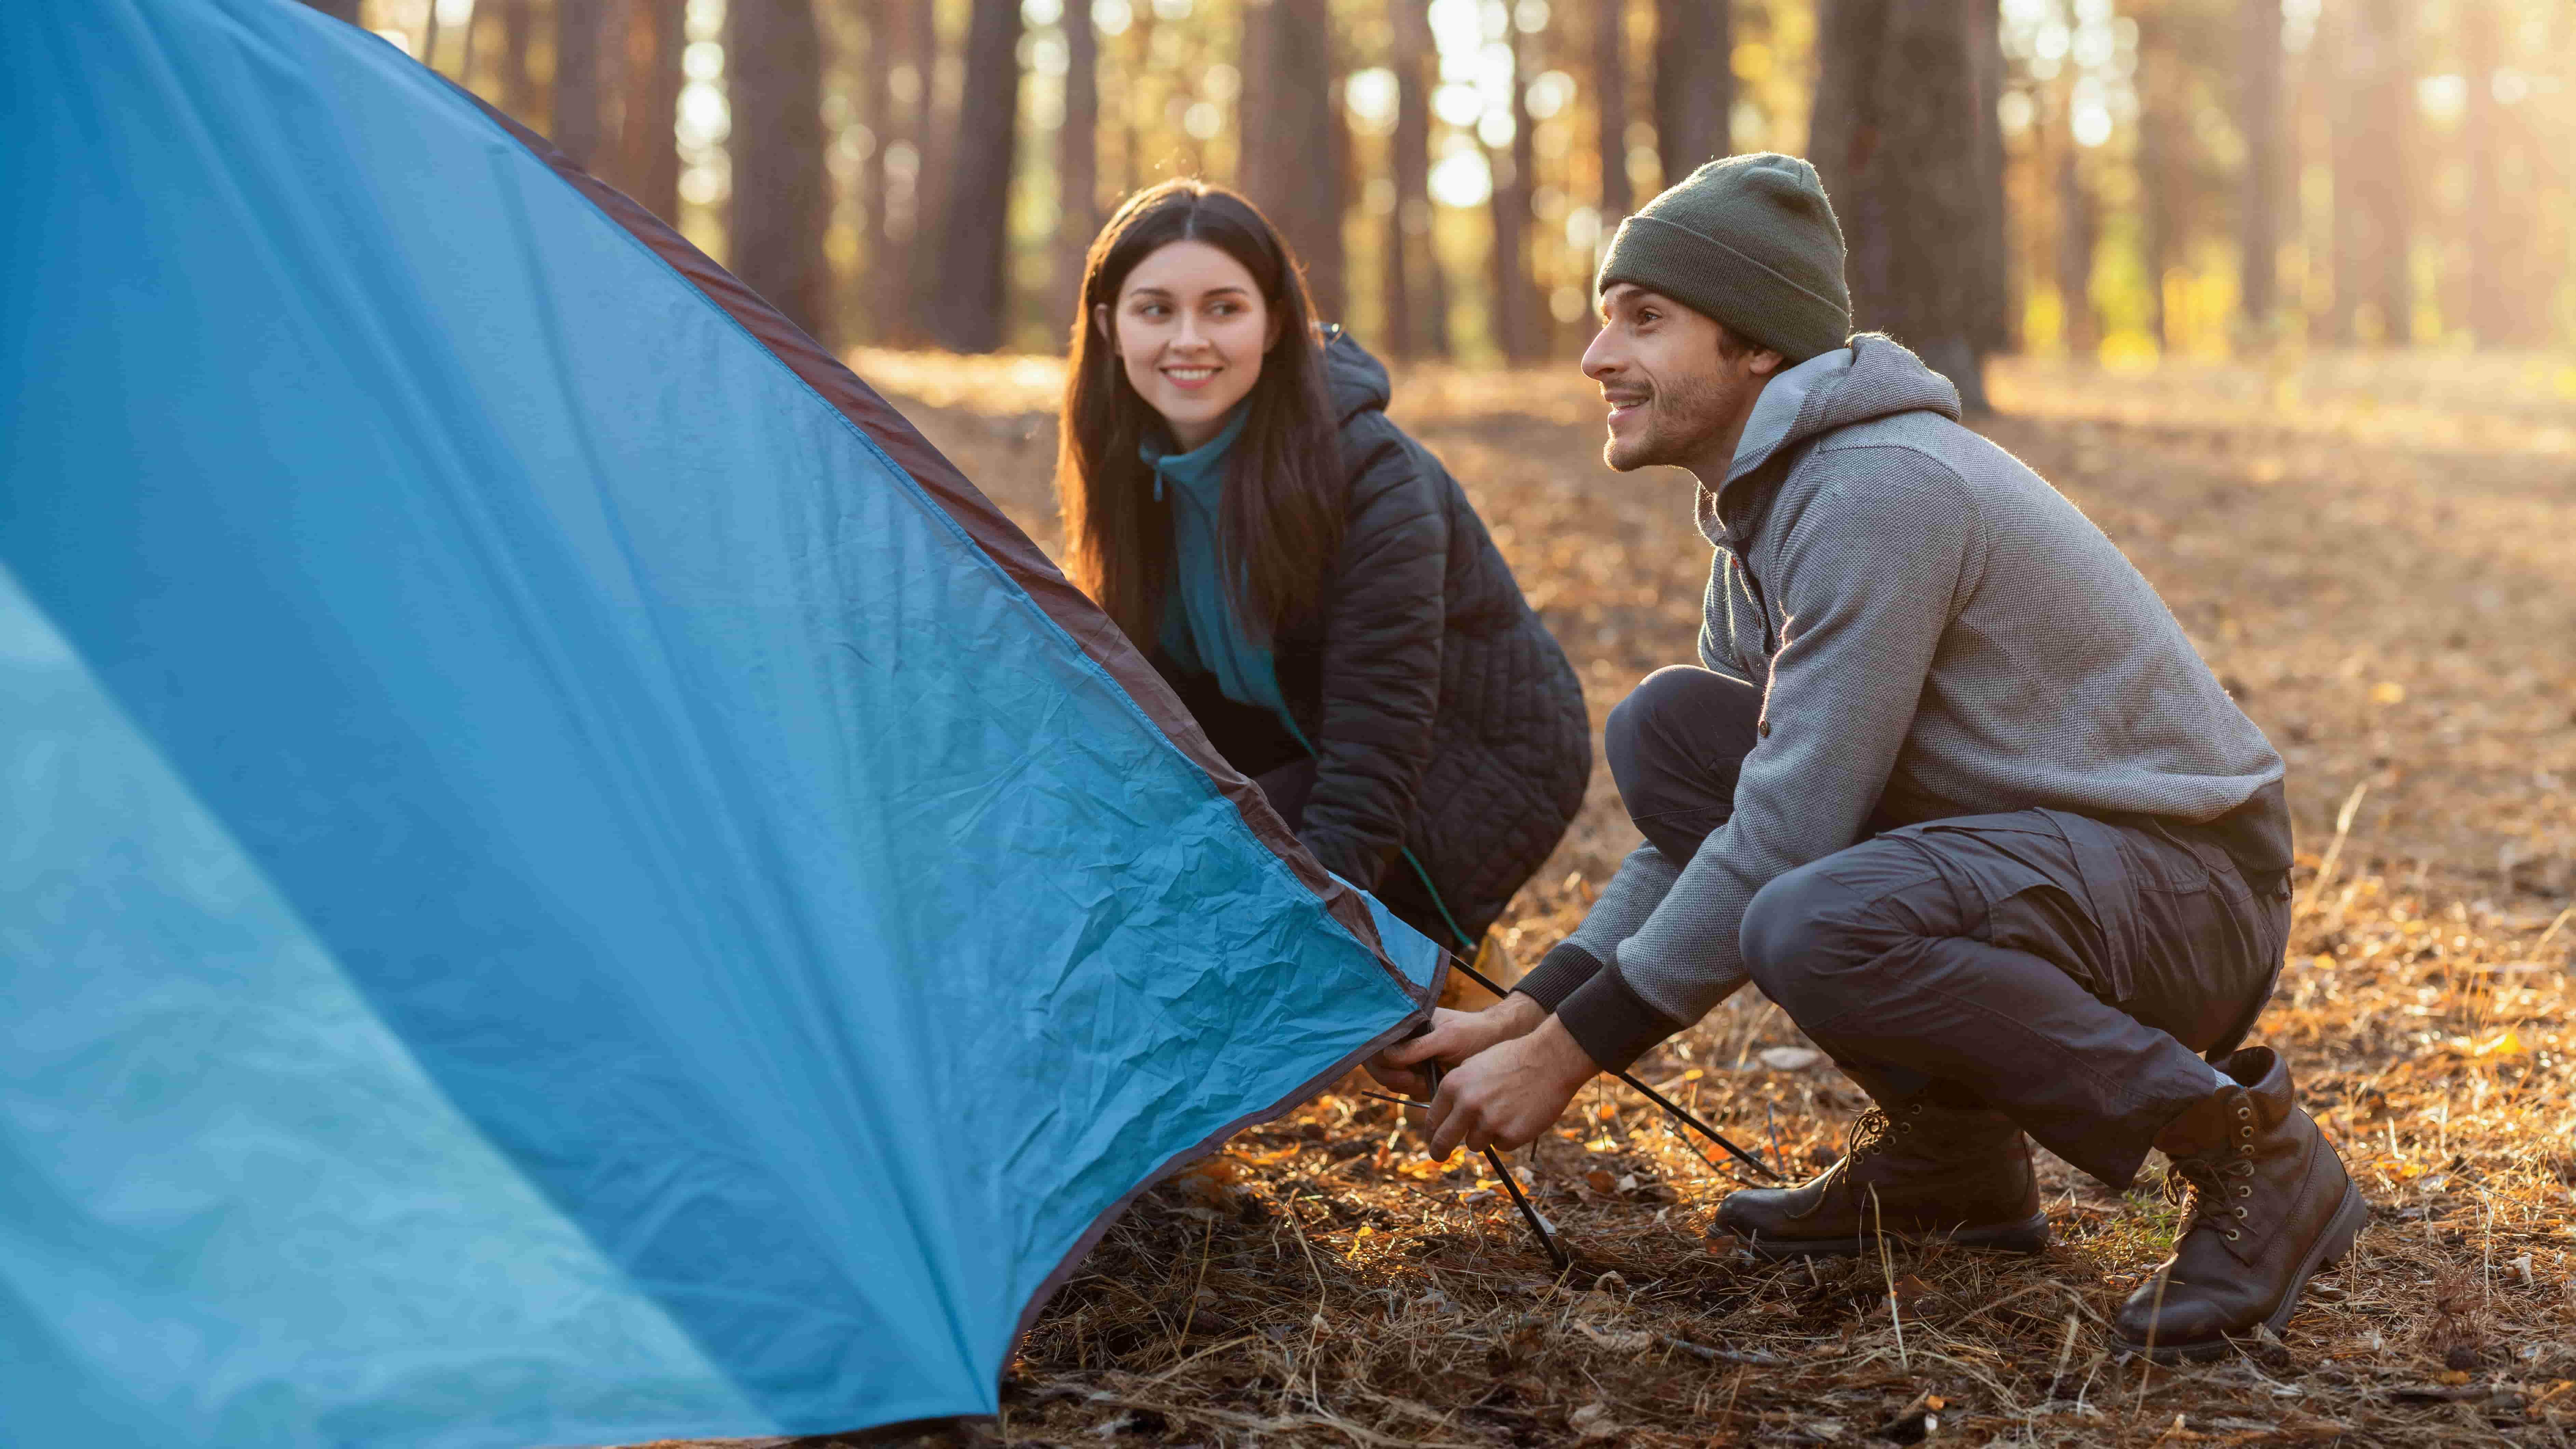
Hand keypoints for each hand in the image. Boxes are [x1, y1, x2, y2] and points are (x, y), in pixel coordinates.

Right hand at [1366, 995, 1546, 1096]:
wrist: (1501, 1041)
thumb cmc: (1476, 1033)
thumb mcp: (1448, 1038)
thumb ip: (1418, 1046)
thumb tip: (1387, 1055)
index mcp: (1407, 1023)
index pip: (1375, 1043)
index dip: (1382, 1064)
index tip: (1406, 1074)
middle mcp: (1406, 1039)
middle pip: (1381, 1065)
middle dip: (1397, 1078)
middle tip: (1420, 1083)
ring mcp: (1413, 1056)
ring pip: (1395, 1079)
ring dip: (1410, 1086)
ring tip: (1433, 1082)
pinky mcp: (1423, 1071)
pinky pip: (1410, 1087)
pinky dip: (1420, 1091)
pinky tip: (1436, 1086)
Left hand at [1424, 1015, 1597, 1157]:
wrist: (1550, 1059)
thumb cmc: (1513, 1058)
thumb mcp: (1475, 1065)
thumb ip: (1458, 1089)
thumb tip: (1446, 1112)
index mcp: (1454, 1085)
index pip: (1433, 1119)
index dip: (1431, 1133)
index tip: (1433, 1140)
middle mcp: (1467, 1105)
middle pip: (1444, 1141)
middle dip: (1439, 1151)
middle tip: (1439, 1156)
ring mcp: (1489, 1122)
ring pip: (1475, 1143)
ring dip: (1484, 1135)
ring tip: (1503, 1112)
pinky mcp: (1510, 1135)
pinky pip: (1501, 1145)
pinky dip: (1508, 1136)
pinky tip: (1519, 1116)